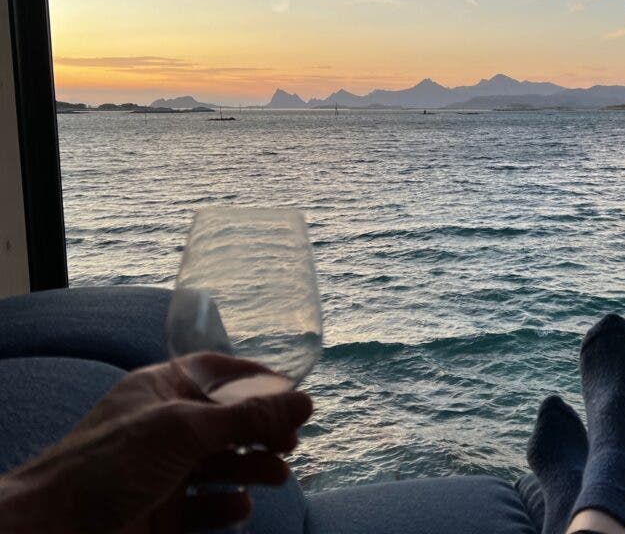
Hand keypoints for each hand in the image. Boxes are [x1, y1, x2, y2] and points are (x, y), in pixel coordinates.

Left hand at [0, 353, 312, 532]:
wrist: (53, 530)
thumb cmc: (106, 465)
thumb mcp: (185, 430)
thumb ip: (248, 417)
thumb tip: (305, 401)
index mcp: (162, 391)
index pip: (220, 374)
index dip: (258, 382)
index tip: (294, 396)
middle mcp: (165, 428)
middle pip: (230, 422)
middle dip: (263, 432)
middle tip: (290, 443)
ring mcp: (165, 471)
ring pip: (224, 465)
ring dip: (255, 469)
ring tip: (277, 476)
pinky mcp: (165, 512)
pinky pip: (208, 505)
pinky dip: (229, 505)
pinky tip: (239, 506)